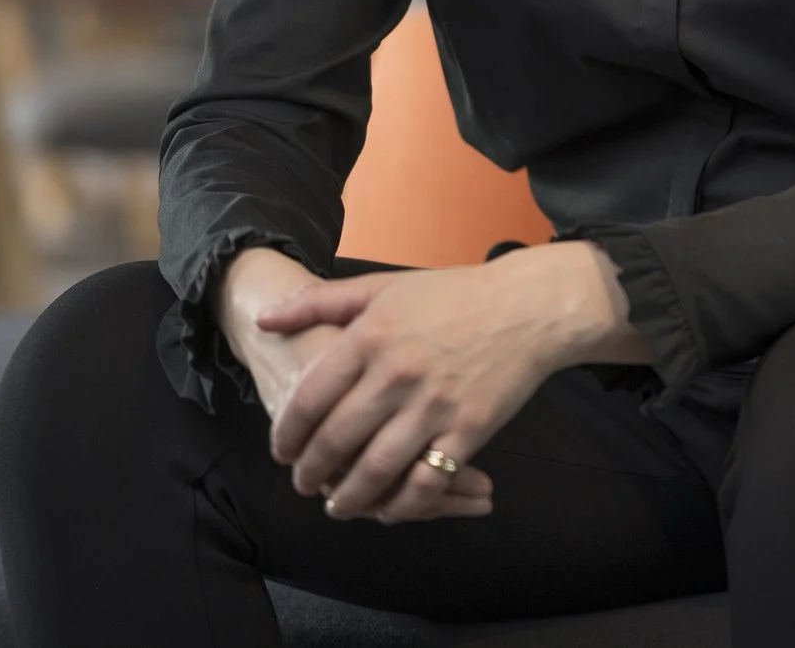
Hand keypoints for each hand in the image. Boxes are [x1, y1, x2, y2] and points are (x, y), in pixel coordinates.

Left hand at [255, 243, 642, 523]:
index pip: (310, 398)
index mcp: (371, 336)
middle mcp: (397, 373)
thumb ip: (320, 302)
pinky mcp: (468, 430)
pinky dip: (402, 504)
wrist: (528, 307)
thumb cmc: (454, 294)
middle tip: (303, 483)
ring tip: (337, 505)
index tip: (282, 451)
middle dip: (311, 472)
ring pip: (375, 469)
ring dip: (348, 498)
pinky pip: (426, 482)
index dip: (288, 433)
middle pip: (336, 440)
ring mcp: (434, 405)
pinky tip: (388, 508)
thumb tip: (266, 319)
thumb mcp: (383, 286)